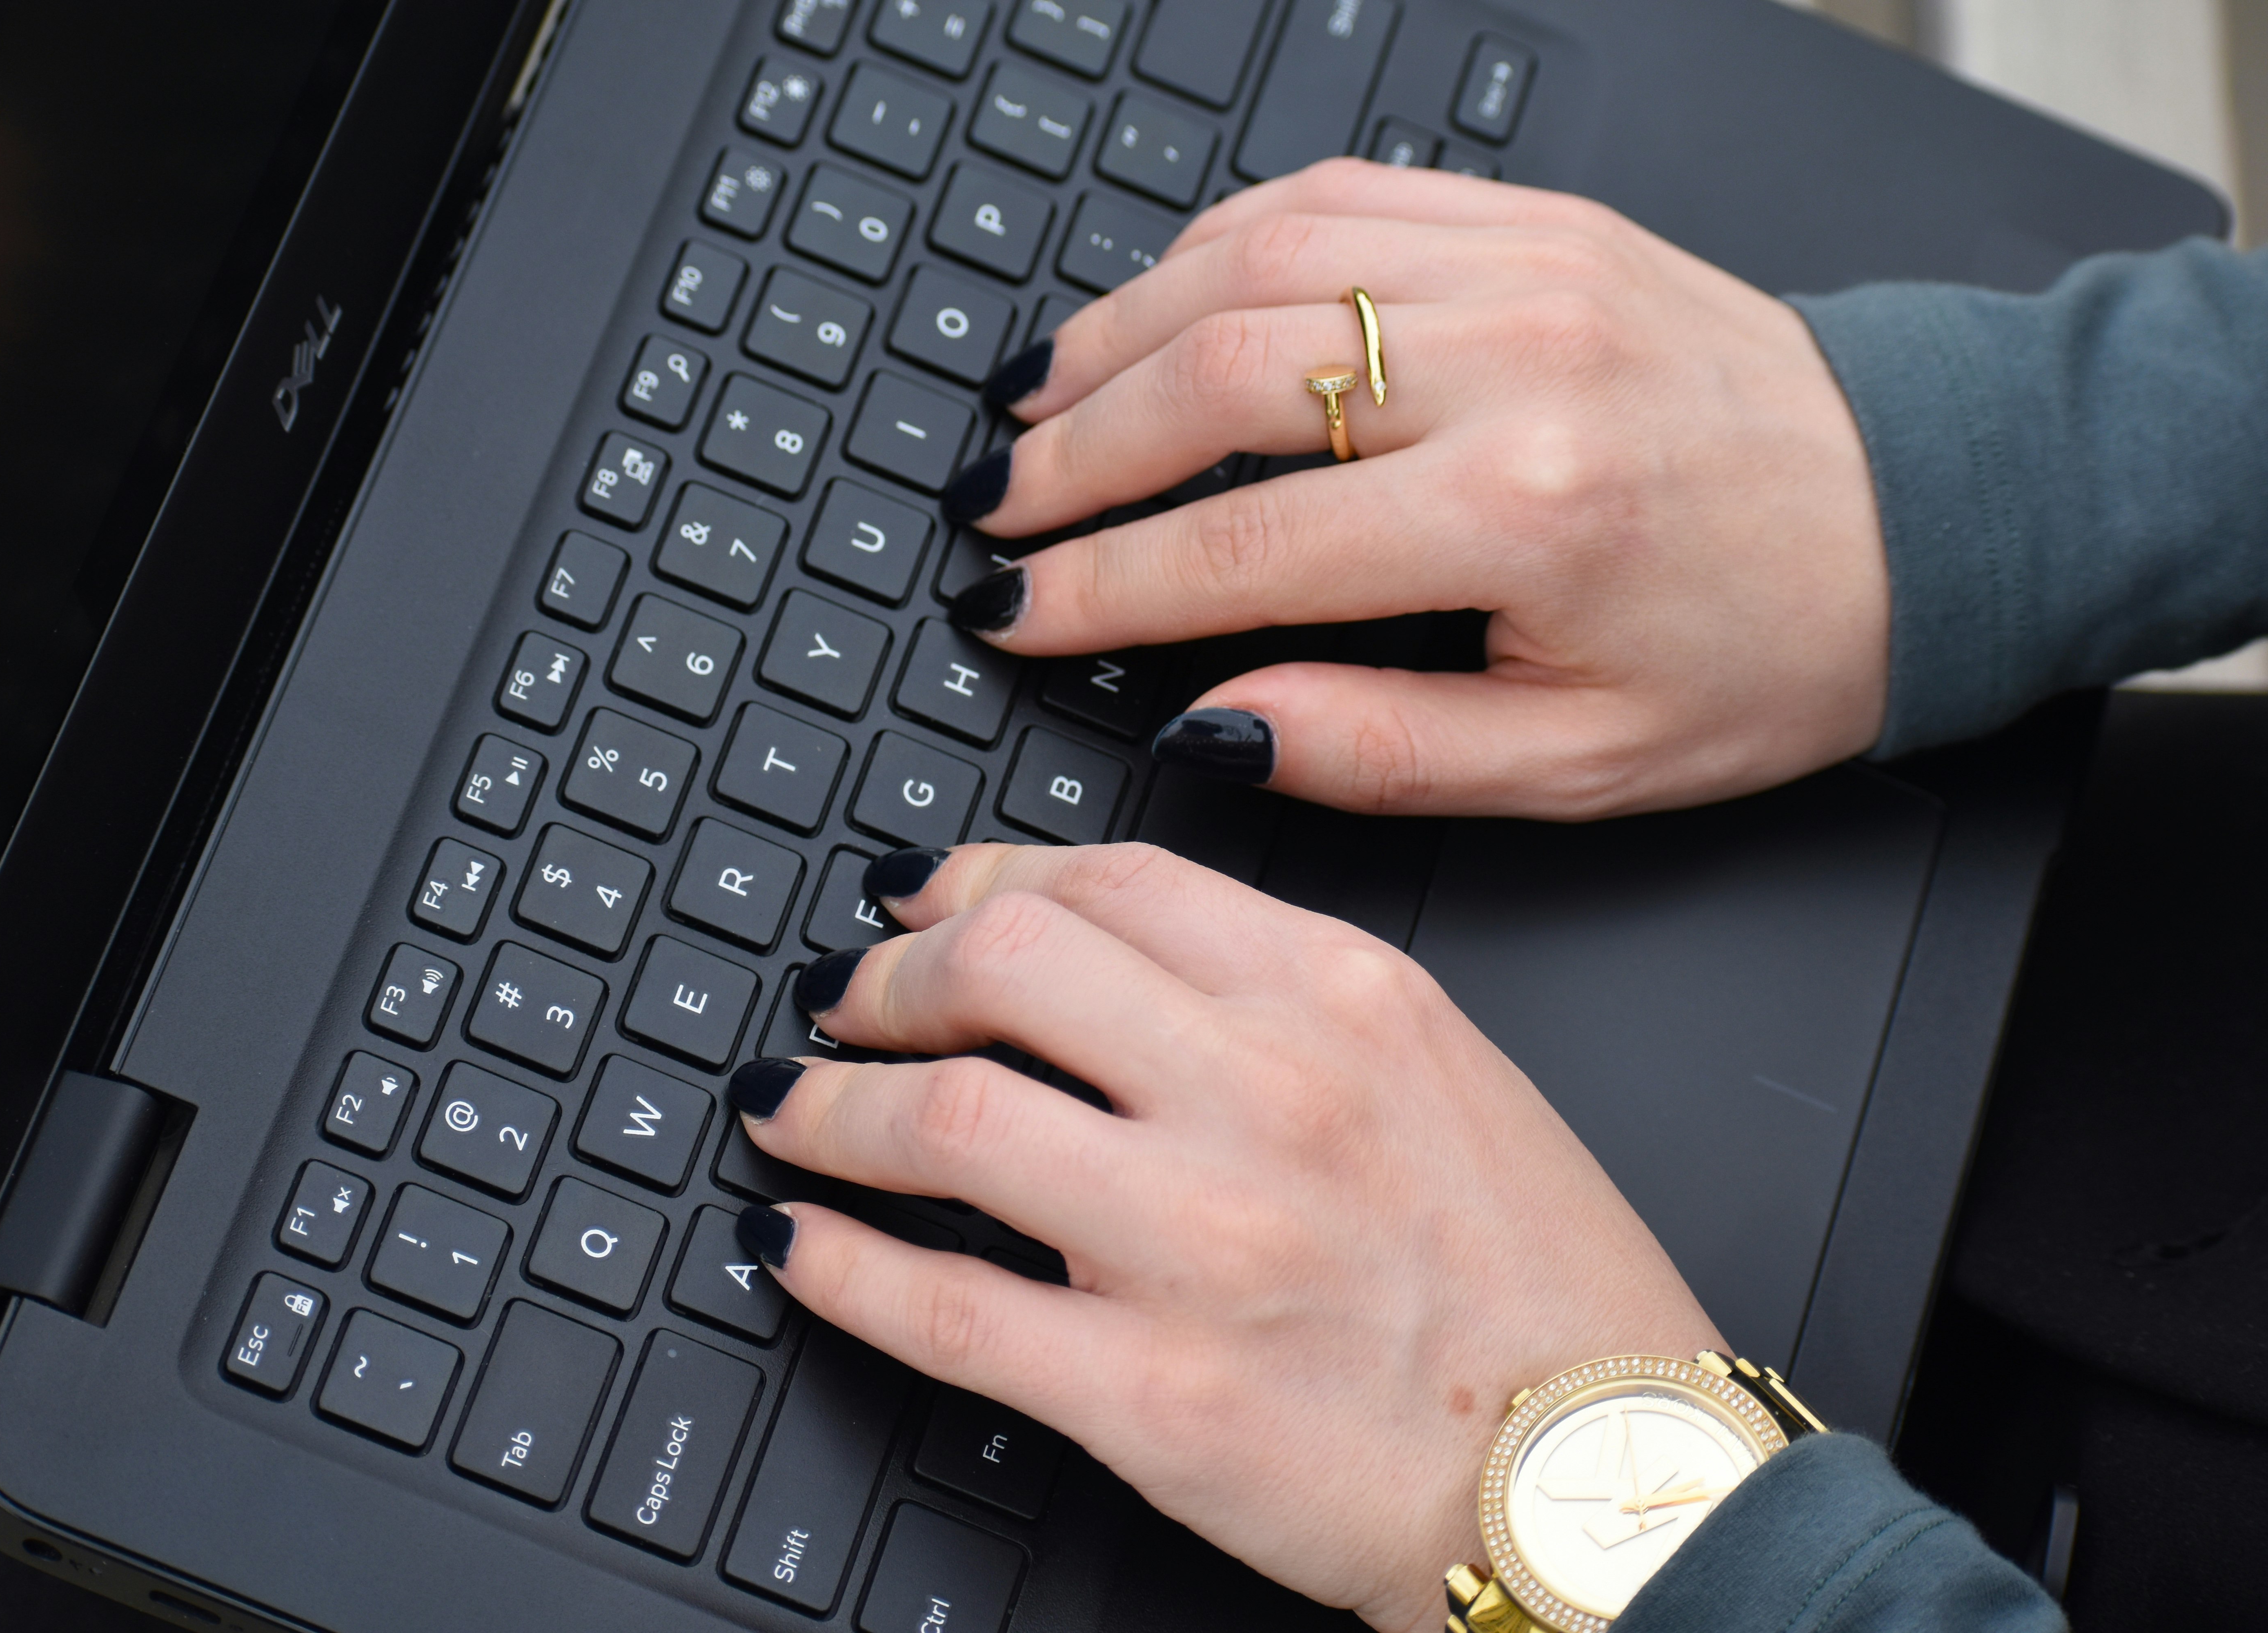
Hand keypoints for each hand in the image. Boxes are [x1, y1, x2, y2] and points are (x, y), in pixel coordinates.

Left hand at [733, 844, 1722, 1632]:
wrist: (1601, 1475)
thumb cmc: (1536, 1280)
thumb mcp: (1434, 1069)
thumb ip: (1277, 989)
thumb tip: (1103, 945)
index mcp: (1340, 998)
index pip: (1108, 877)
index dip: (978, 880)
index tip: (926, 905)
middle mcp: (1267, 1095)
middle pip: (1003, 965)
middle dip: (887, 977)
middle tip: (848, 1002)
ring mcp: (1201, 1243)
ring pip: (944, 1120)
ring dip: (830, 1107)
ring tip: (794, 1108)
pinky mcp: (1151, 1393)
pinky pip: (939, 1304)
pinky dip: (836, 1263)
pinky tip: (792, 1239)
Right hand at [943, 159, 1889, 819]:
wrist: (1921, 514)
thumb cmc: (1769, 648)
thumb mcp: (1580, 761)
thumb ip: (1378, 748)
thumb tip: (1211, 727)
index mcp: (1526, 510)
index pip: (1243, 541)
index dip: (1101, 585)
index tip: (1015, 611)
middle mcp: (1517, 359)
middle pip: (1221, 374)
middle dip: (1077, 449)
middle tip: (995, 507)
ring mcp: (1526, 264)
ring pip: (1257, 263)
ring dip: (1119, 332)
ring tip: (1037, 405)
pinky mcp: (1537, 220)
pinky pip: (1336, 197)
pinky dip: (1218, 246)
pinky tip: (1157, 305)